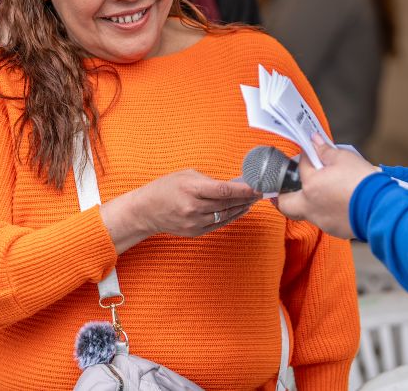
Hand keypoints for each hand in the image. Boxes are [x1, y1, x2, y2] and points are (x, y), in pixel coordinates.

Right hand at [101, 169, 259, 252]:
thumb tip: (232, 184)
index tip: (257, 187)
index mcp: (190, 189)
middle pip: (228, 204)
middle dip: (246, 198)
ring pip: (226, 215)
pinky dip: (231, 216)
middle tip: (261, 191)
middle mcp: (193, 208)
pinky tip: (240, 209)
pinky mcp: (195, 232)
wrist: (146, 211)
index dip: (243, 190)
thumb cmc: (166, 187)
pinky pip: (219, 224)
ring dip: (241, 207)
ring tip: (253, 200)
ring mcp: (194, 223)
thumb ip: (209, 180)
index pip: (223, 191)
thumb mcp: (186, 175)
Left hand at [276, 134, 379, 238]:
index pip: (302, 166)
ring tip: (326, 190)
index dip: (306, 156)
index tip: (311, 152)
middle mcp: (311, 207)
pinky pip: (324, 220)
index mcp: (310, 186)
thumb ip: (325, 150)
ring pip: (306, 212)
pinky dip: (327, 211)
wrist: (382, 208)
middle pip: (285, 204)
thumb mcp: (344, 158)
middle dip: (285, 194)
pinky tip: (340, 202)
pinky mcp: (335, 230)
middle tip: (293, 184)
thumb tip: (315, 141)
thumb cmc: (363, 182)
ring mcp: (322, 221)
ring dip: (310, 201)